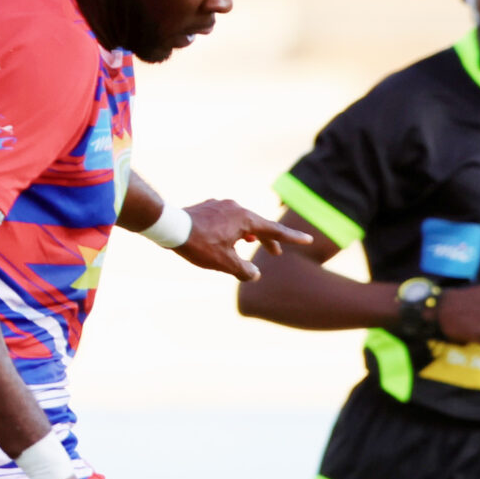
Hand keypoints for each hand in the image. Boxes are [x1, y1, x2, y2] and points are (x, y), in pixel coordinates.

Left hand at [170, 200, 310, 281]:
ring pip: (242, 221)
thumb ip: (244, 270)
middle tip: (276, 254)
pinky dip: (233, 229)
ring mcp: (222, 204)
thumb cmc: (199, 244)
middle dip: (268, 240)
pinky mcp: (209, 206)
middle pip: (259, 225)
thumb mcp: (224, 263)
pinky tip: (226, 237)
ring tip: (249, 245)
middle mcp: (236, 208)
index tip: (309, 240)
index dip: (292, 238)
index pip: (274, 230)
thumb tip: (255, 274)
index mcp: (245, 220)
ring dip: (249, 234)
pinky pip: (228, 218)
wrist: (170, 226)